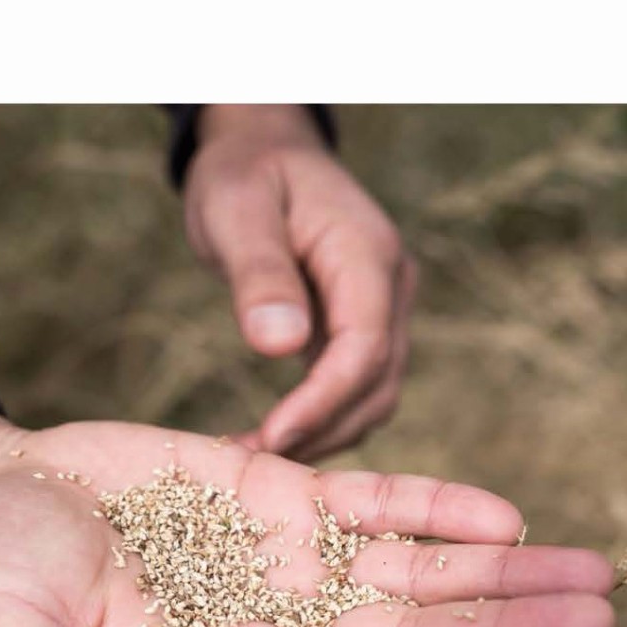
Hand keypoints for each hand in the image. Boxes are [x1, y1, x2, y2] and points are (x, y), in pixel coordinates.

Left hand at [182, 105, 415, 462]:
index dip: (322, 402)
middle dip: (321, 433)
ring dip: (322, 436)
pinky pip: (352, 387)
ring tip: (256, 466)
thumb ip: (260, 275)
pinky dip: (318, 421)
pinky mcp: (359, 326)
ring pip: (372, 395)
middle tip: (254, 473)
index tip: (271, 440)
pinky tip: (269, 441)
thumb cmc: (244, 175)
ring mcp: (381, 308)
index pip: (364, 347)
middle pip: (377, 383)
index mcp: (368, 255)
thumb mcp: (237, 212)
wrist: (262, 153)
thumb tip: (280, 345)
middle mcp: (390, 286)